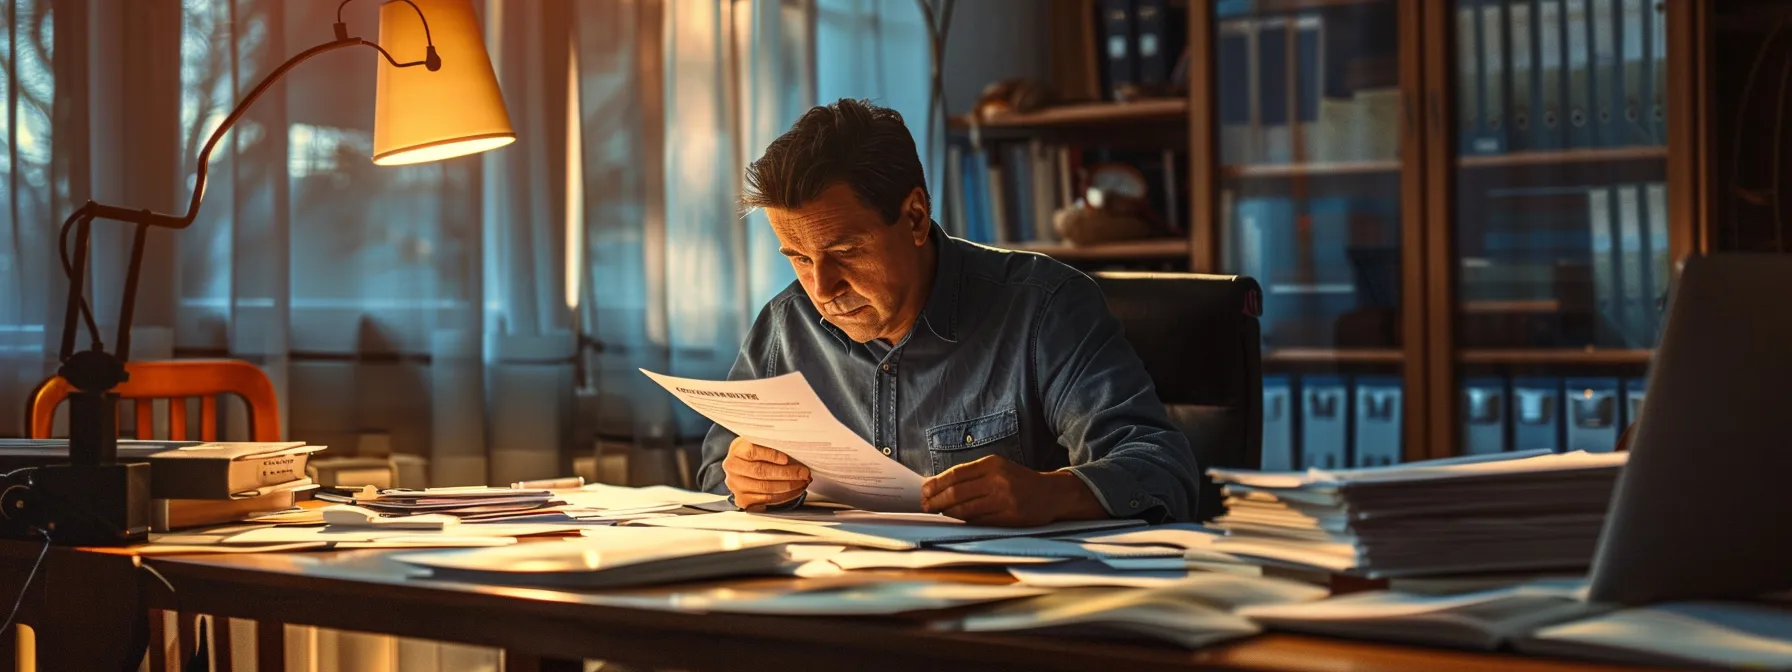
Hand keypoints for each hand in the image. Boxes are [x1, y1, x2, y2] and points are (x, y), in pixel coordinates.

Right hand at [722, 437, 810, 508]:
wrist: (742, 466)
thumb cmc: (756, 452)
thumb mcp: (760, 442)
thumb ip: (772, 444)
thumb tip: (796, 449)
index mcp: (737, 450)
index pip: (752, 452)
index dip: (771, 455)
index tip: (787, 459)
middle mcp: (733, 468)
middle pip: (761, 472)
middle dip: (786, 473)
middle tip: (803, 472)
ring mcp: (736, 485)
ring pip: (765, 488)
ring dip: (788, 486)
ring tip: (802, 482)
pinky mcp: (742, 499)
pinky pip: (766, 500)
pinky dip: (783, 496)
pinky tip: (794, 491)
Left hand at [920, 455, 1104, 526]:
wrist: (1050, 494)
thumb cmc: (1018, 480)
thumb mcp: (998, 468)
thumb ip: (972, 475)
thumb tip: (938, 485)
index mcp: (993, 464)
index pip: (957, 474)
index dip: (937, 483)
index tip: (924, 490)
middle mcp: (998, 481)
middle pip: (958, 492)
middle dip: (937, 500)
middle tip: (925, 505)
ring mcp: (1005, 500)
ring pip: (966, 509)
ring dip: (947, 512)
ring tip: (937, 512)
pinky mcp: (1010, 518)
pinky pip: (979, 521)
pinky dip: (964, 521)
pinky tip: (955, 520)